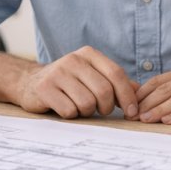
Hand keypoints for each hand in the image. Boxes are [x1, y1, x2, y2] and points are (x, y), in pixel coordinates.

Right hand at [16, 46, 137, 118]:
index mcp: (88, 54)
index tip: (132, 113)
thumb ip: (115, 83)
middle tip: (101, 111)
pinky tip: (65, 108)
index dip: (127, 95)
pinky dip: (71, 115)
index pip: (116, 74)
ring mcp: (57, 73)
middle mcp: (73, 60)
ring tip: (79, 107)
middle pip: (103, 91)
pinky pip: (69, 110)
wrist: (30, 83)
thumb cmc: (68, 83)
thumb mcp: (92, 76)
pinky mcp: (44, 89)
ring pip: (87, 103)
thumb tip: (141, 93)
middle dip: (106, 107)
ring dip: (87, 112)